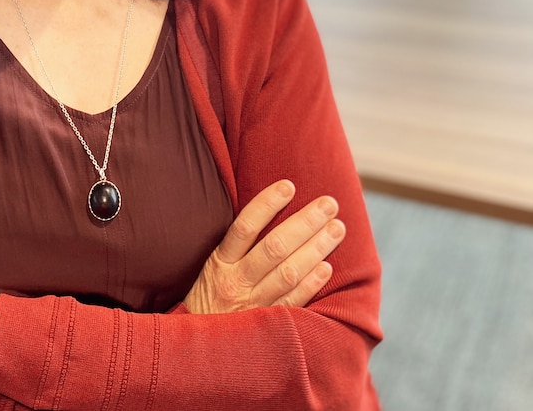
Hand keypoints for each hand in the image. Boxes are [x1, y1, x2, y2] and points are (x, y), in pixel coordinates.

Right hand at [183, 180, 344, 313]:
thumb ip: (236, 247)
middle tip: (329, 204)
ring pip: (288, 273)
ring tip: (337, 229)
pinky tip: (327, 267)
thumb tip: (268, 211)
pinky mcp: (266, 327)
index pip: (244, 226)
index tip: (289, 185)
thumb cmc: (210, 298)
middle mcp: (235, 282)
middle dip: (305, 222)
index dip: (267, 204)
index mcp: (220, 263)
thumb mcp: (213, 268)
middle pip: (274, 247)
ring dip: (316, 249)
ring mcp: (252, 306)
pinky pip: (293, 302)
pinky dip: (311, 284)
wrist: (199, 351)